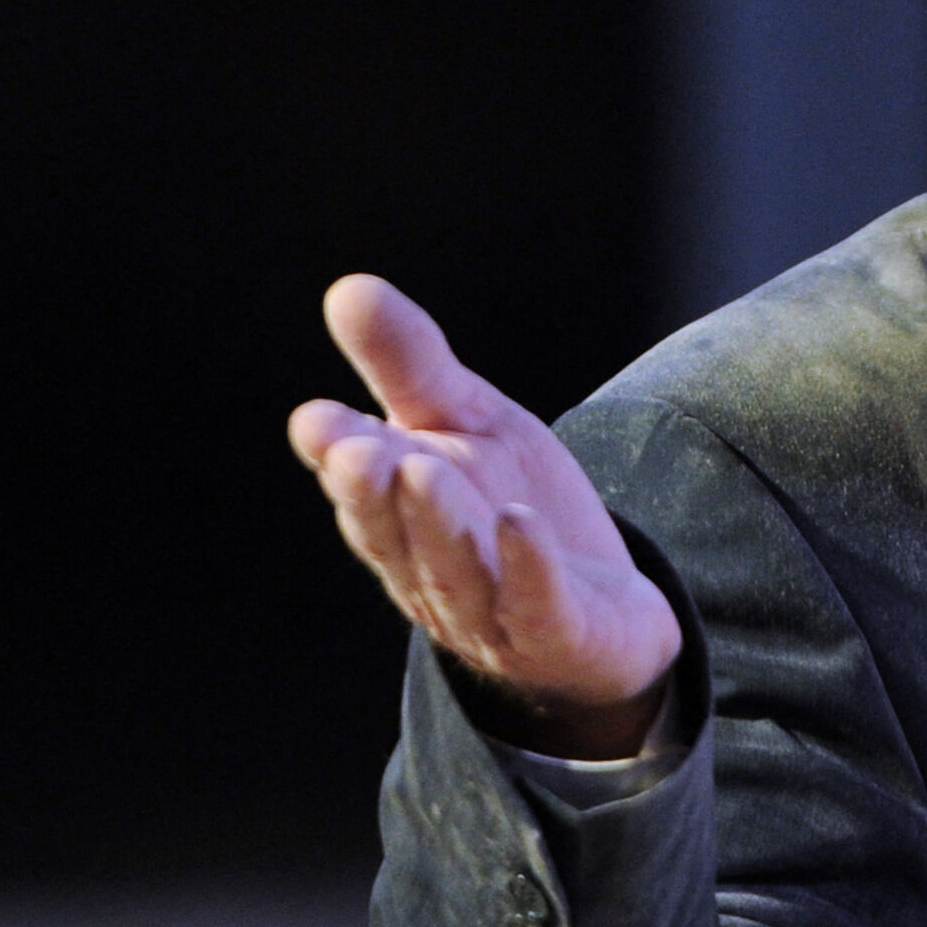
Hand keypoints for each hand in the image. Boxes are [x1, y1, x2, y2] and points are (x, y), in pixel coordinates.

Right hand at [289, 274, 682, 757]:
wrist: (607, 613)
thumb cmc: (513, 510)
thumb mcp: (470, 424)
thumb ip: (410, 367)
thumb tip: (347, 289)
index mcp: (398, 520)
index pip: (359, 490)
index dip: (336, 457)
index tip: (318, 422)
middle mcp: (430, 572)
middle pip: (394, 537)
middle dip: (373, 495)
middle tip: (358, 448)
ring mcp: (488, 614)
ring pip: (454, 574)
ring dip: (438, 525)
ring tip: (424, 469)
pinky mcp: (555, 637)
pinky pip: (536, 608)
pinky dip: (526, 569)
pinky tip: (520, 524)